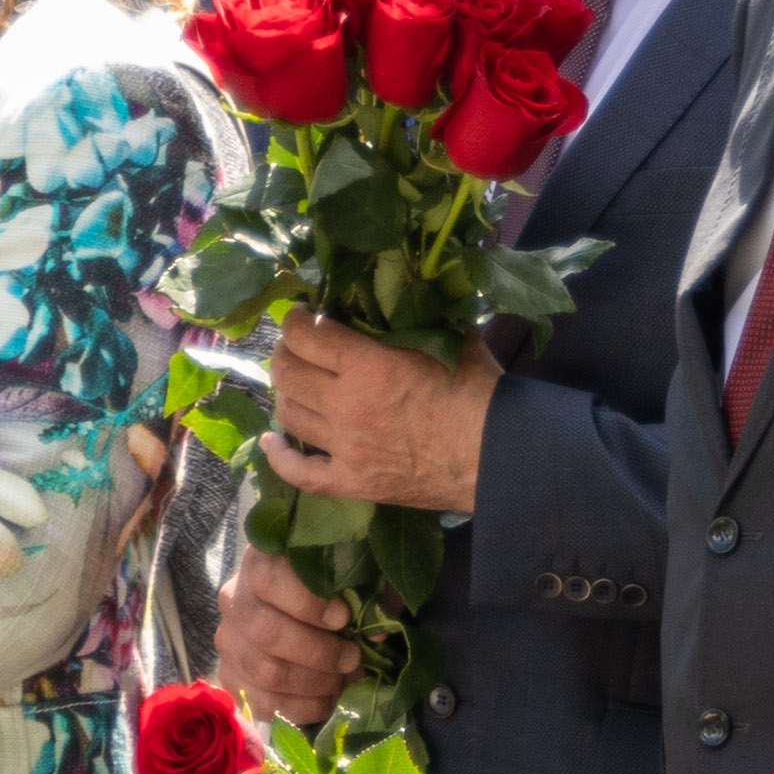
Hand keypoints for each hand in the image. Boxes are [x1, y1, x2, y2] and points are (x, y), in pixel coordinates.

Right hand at [215, 553, 368, 727]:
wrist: (295, 611)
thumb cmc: (332, 589)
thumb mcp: (354, 578)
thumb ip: (369, 594)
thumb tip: (376, 634)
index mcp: (261, 562)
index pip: (268, 579)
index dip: (307, 602)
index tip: (343, 617)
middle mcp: (235, 599)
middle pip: (266, 631)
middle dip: (318, 652)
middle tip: (352, 657)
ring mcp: (229, 641)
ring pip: (266, 671)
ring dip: (314, 683)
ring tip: (341, 679)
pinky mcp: (232, 676)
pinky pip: (262, 703)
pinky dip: (302, 708)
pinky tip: (325, 698)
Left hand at [266, 315, 492, 516]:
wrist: (500, 459)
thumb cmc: (483, 395)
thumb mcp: (453, 341)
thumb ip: (420, 317)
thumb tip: (405, 291)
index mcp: (370, 366)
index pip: (307, 335)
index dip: (296, 320)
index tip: (300, 315)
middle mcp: (348, 406)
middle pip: (288, 373)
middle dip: (285, 352)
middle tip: (296, 347)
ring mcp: (346, 448)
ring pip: (290, 416)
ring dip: (287, 394)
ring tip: (297, 384)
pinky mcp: (353, 482)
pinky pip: (300, 473)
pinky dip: (279, 457)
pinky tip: (273, 442)